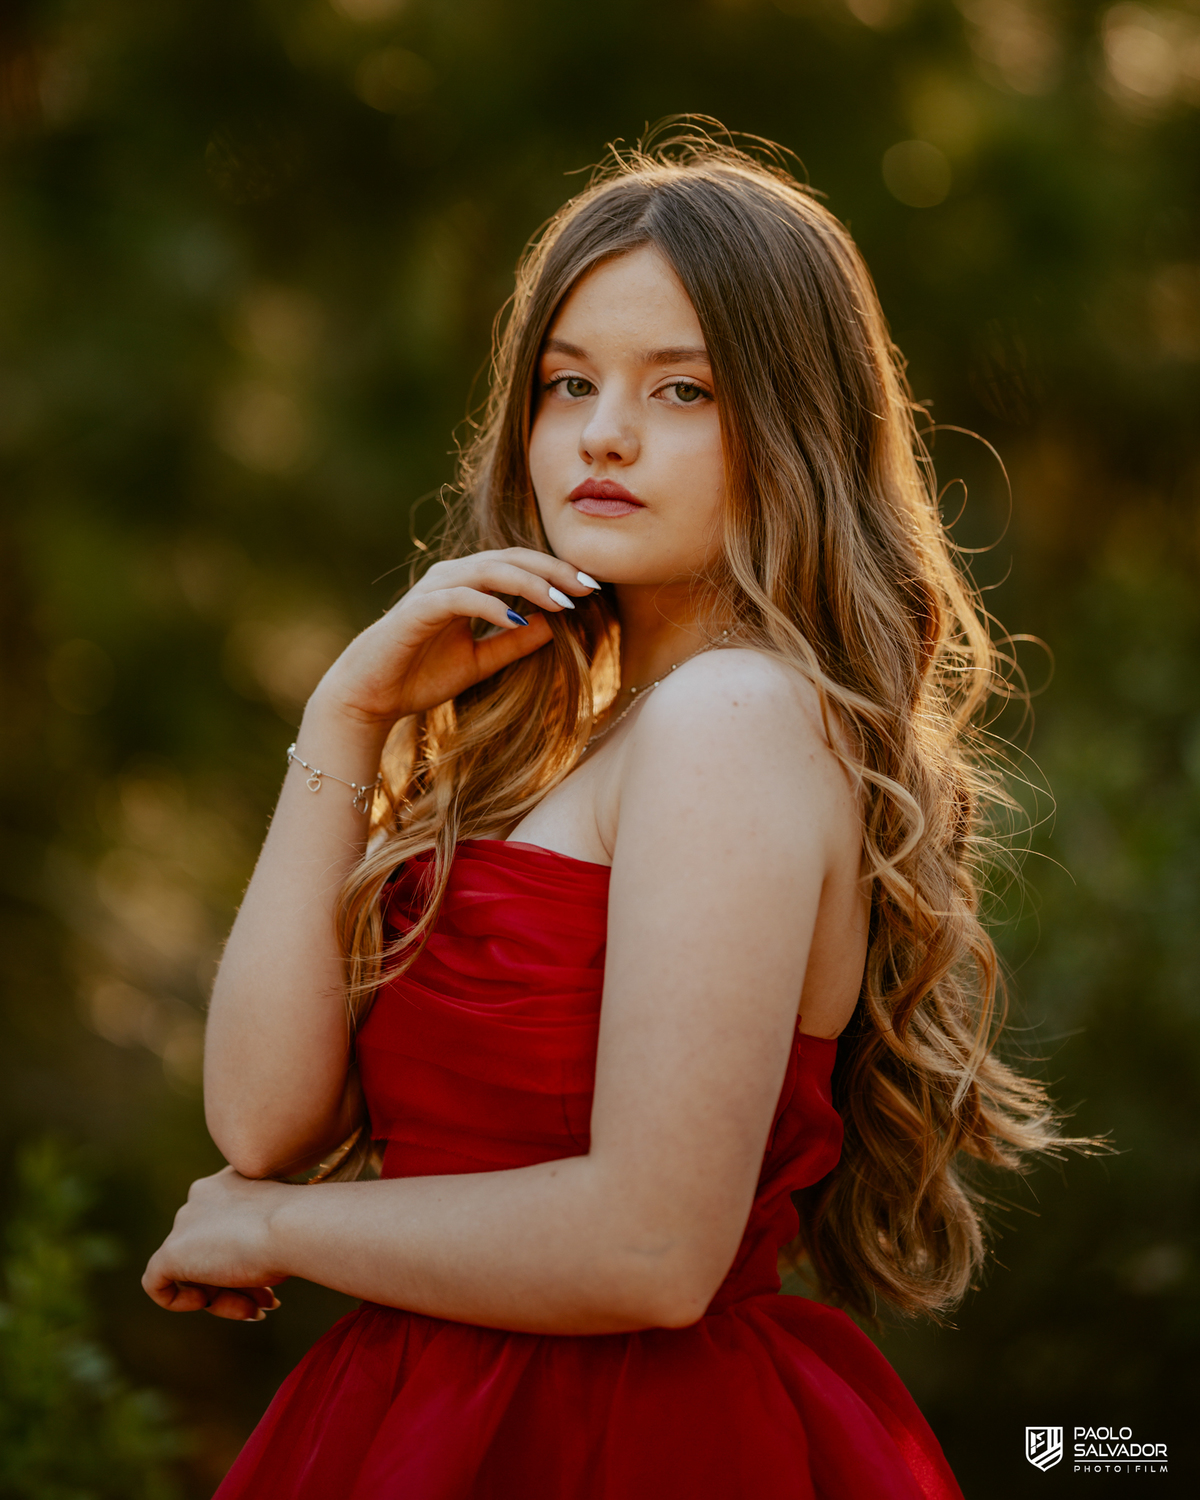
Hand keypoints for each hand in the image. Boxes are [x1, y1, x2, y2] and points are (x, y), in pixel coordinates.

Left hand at [142, 1167, 289, 1322]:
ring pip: (194, 1271)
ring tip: (256, 1310)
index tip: (274, 1280)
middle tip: (268, 1302)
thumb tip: (263, 1262)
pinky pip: (157, 1283)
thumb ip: (264, 1233)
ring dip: (225, 1295)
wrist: (292, 1227)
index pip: (227, 1225)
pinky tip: (207, 1302)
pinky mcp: (170, 1253)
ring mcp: (183, 1224)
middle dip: (239, 1280)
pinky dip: (178, 1299)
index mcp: (227, 1180)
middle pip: (211, 1251)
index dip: (248, 1255)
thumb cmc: (301, 1223)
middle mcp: (200, 1196)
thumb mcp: (283, 1222)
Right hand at [312, 548, 598, 726]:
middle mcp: (452, 577)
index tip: (594, 588)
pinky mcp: (419, 609)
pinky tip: (518, 618)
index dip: (558, 572)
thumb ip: (514, 642)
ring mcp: (434, 589)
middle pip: (512, 558)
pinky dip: (491, 604)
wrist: (370, 696)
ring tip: (564, 600)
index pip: (520, 565)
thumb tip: (553, 625)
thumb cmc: (420, 676)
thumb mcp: (480, 662)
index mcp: (467, 583)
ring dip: (530, 583)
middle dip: (554, 570)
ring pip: (490, 570)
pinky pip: (461, 597)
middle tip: (590, 586)